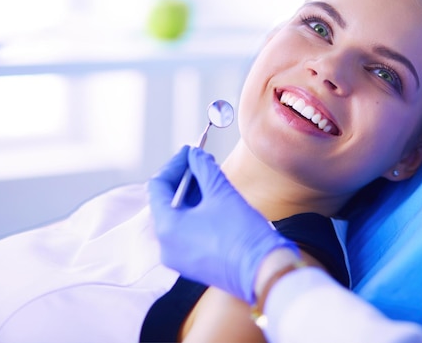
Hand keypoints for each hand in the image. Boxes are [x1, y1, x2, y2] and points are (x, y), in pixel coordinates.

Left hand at [147, 146, 297, 302]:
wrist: (262, 271)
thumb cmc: (242, 233)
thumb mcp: (221, 193)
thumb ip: (204, 168)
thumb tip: (195, 154)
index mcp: (166, 228)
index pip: (159, 186)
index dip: (174, 164)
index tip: (190, 151)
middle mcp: (166, 246)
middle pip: (166, 203)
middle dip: (184, 179)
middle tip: (201, 161)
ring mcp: (178, 258)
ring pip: (177, 218)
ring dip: (191, 196)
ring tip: (210, 178)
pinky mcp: (193, 265)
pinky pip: (186, 234)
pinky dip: (196, 215)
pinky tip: (213, 201)